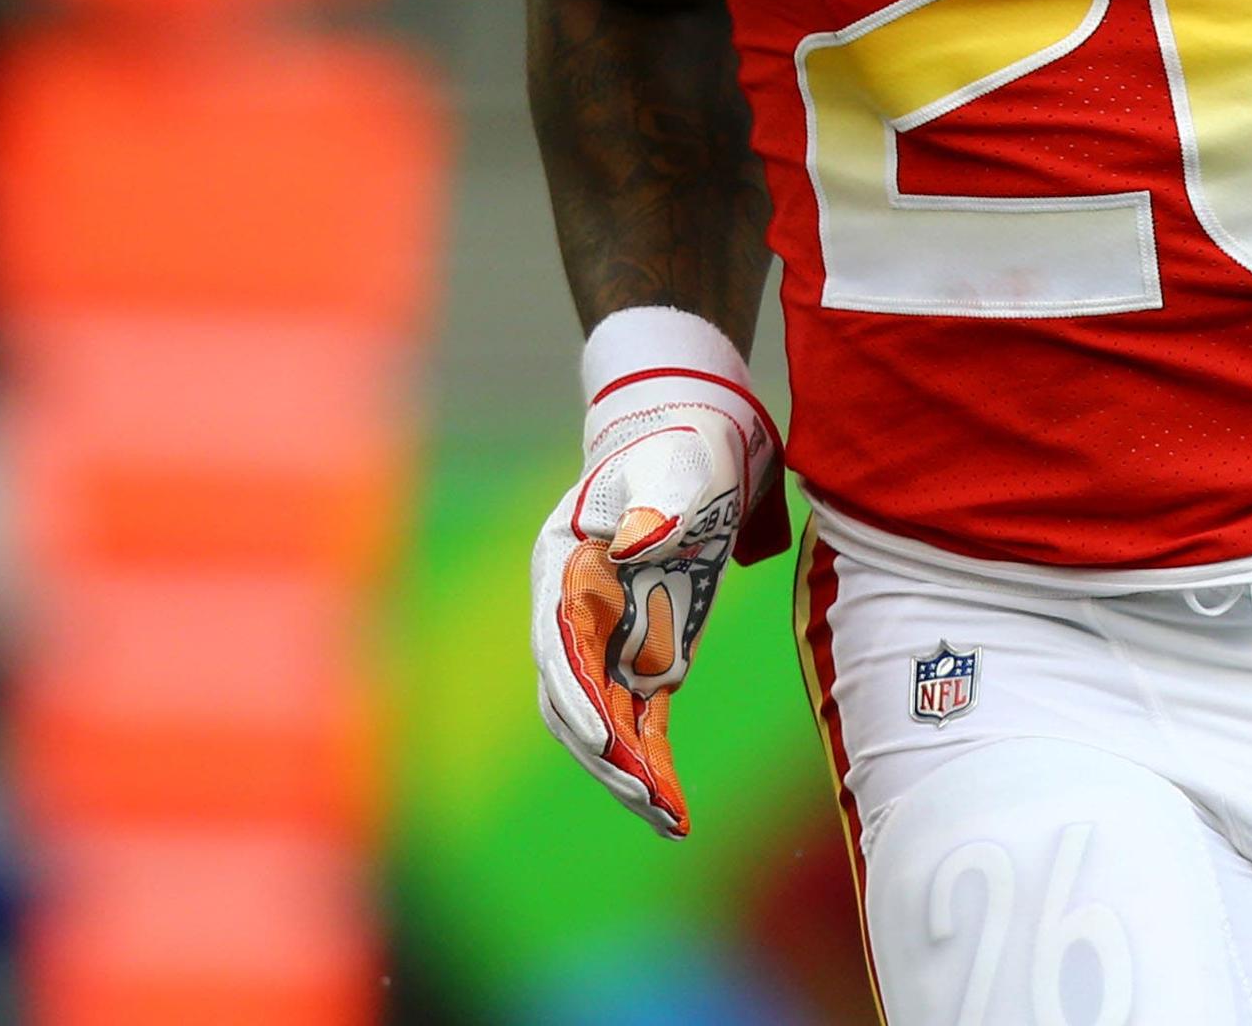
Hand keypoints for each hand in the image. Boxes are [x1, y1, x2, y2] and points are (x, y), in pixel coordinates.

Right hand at [529, 320, 785, 836]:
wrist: (693, 433)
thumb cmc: (677, 447)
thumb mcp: (672, 465)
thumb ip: (656, 501)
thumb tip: (637, 542)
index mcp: (564, 571)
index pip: (558, 647)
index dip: (577, 695)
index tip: (607, 740)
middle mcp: (574, 615)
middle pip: (574, 700)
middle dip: (606, 754)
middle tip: (648, 800)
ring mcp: (608, 639)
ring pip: (604, 722)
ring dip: (630, 773)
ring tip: (668, 819)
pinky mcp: (648, 653)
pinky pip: (642, 719)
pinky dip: (654, 760)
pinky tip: (675, 805)